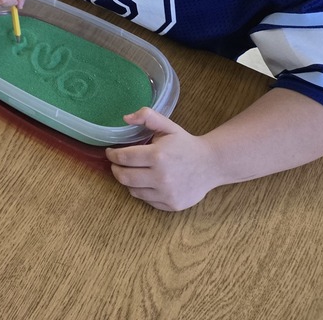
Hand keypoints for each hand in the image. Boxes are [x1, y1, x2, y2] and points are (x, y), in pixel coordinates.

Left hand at [105, 108, 219, 210]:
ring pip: (133, 190)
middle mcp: (161, 177)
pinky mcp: (171, 205)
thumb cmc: (186, 144)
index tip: (110, 152)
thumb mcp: (168, 126)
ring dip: (128, 181)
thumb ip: (147, 116)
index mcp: (157, 156)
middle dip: (116, 169)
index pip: (123, 158)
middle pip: (124, 177)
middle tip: (117, 164)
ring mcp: (166, 193)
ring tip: (132, 172)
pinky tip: (147, 182)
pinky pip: (147, 200)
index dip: (112, 155)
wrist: (211, 165)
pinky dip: (142, 191)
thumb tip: (125, 118)